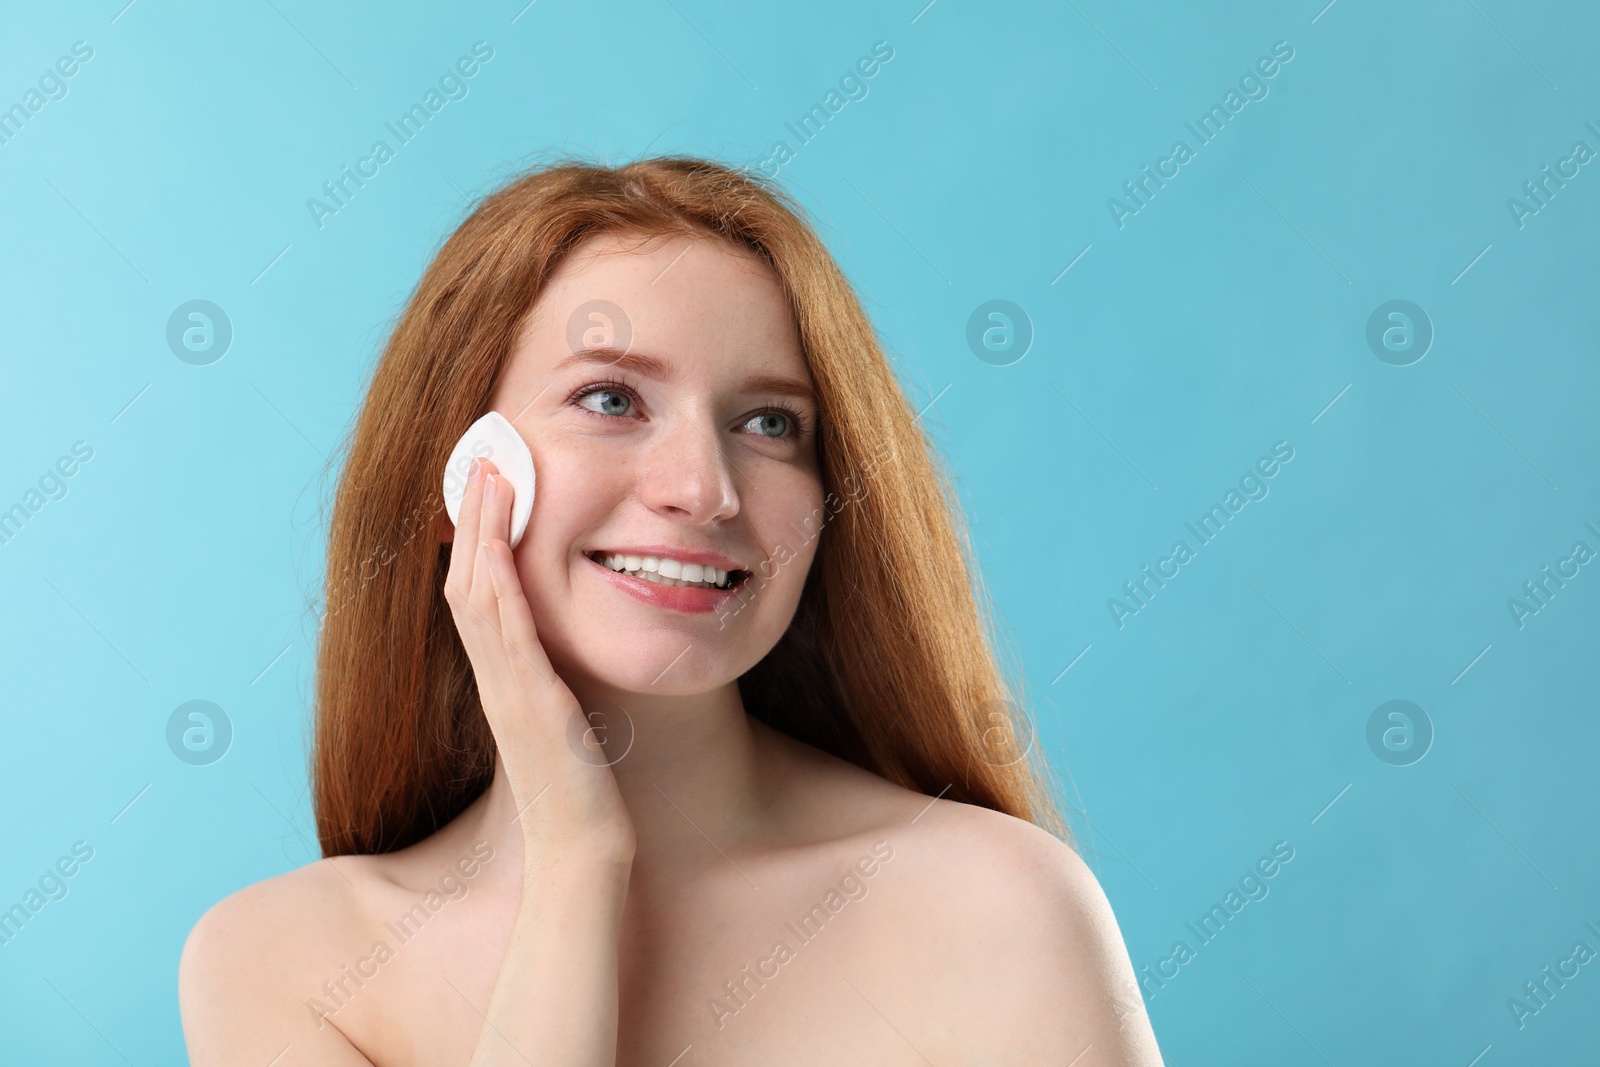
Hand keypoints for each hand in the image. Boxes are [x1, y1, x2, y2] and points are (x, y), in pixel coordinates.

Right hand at [442, 456, 635, 866]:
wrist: (582, 851)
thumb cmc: (581, 794)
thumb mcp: (567, 725)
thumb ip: (559, 687)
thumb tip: (569, 658)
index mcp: (505, 680)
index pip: (477, 595)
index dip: (475, 539)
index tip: (486, 487)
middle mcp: (496, 679)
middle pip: (465, 581)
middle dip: (472, 517)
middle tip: (479, 457)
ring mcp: (508, 689)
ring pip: (477, 595)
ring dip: (480, 532)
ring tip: (488, 474)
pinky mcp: (530, 704)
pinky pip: (506, 632)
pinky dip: (499, 582)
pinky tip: (500, 544)